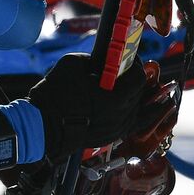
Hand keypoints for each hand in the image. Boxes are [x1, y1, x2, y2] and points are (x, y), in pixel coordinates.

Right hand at [27, 53, 147, 161]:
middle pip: (140, 92)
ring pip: (139, 109)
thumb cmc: (55, 94)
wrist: (41, 126)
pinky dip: (141, 113)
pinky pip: (133, 123)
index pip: (139, 77)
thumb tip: (105, 59)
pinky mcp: (111, 137)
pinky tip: (152, 108)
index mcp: (115, 98)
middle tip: (126, 67)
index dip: (135, 63)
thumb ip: (95, 60)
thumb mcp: (74, 64)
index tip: (129, 56)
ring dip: (139, 95)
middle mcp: (121, 116)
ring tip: (137, 84)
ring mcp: (117, 129)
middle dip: (135, 77)